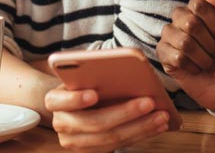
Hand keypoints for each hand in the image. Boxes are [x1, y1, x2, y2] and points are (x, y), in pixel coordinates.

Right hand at [45, 86, 169, 151]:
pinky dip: (141, 134)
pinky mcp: (91, 152)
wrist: (72, 105)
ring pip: (110, 138)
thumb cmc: (82, 84)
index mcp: (54, 100)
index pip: (59, 100)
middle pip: (94, 122)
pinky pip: (118, 146)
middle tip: (149, 102)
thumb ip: (93, 74)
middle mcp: (61, 123)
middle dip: (125, 113)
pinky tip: (157, 124)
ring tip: (161, 115)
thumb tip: (124, 69)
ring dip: (140, 127)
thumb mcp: (81, 76)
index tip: (94, 93)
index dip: (76, 99)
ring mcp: (75, 142)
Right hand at [157, 0, 214, 112]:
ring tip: (211, 64)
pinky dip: (193, 67)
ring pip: (183, 41)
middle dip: (211, 44)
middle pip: (189, 22)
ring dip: (204, 58)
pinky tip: (198, 70)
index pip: (198, 4)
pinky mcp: (164, 56)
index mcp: (199, 9)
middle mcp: (182, 19)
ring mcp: (171, 37)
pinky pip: (175, 57)